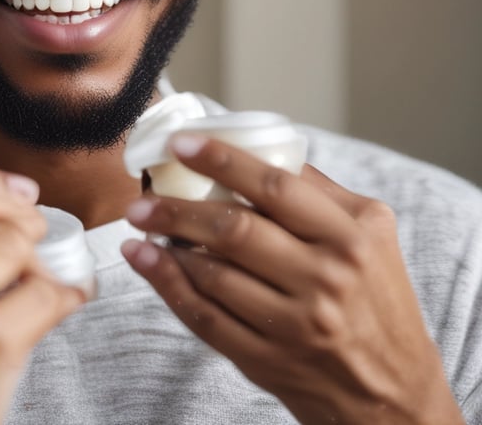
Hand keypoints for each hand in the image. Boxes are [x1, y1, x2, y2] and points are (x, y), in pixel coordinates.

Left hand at [121, 135, 463, 424]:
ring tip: (141, 220)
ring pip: (213, 274)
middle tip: (143, 193)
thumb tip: (259, 149)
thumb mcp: (372, 232)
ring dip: (167, 242)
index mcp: (349, 236)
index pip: (275, 186)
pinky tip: (145, 259)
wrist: (394, 392)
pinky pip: (204, 317)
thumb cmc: (378, 298)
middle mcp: (324, 278)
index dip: (222, 160)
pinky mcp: (267, 359)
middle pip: (235, 230)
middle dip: (178, 207)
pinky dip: (167, 284)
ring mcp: (294, 324)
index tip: (181, 143)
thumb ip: (319, 190)